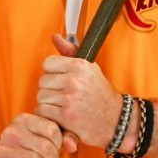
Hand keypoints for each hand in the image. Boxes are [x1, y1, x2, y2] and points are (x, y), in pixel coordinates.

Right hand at [0, 112, 73, 157]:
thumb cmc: (25, 151)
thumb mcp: (41, 138)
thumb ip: (61, 137)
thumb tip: (72, 146)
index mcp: (24, 120)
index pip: (52, 129)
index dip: (59, 143)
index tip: (56, 150)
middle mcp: (12, 131)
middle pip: (45, 147)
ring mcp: (4, 147)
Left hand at [35, 34, 122, 148]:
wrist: (116, 121)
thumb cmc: (100, 94)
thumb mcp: (90, 69)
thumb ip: (71, 52)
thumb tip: (56, 37)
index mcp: (80, 66)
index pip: (47, 63)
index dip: (52, 73)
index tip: (61, 80)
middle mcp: (75, 80)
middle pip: (42, 81)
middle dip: (50, 89)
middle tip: (63, 95)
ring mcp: (70, 99)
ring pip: (41, 97)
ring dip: (48, 103)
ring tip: (62, 105)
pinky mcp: (66, 116)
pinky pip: (42, 111)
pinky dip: (48, 115)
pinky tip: (60, 115)